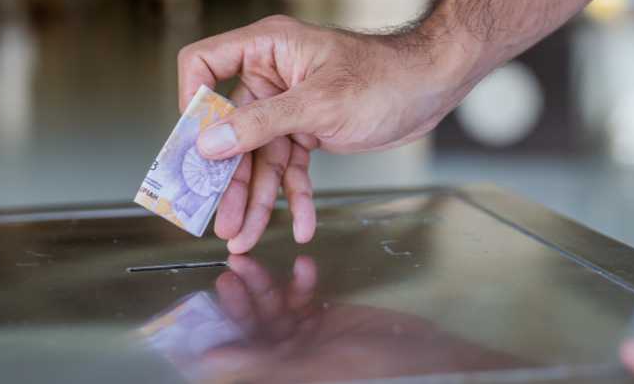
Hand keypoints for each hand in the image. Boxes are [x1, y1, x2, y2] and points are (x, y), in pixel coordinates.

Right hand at [178, 15, 477, 252]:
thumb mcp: (319, 104)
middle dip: (229, 179)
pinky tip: (300, 225)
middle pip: (231, 130)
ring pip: (261, 157)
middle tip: (220, 220)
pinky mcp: (307, 130)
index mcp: (266, 50)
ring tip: (245, 238)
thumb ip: (260, 124)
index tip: (193, 145)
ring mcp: (287, 106)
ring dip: (258, 199)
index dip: (192, 102)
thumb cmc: (383, 78)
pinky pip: (291, 167)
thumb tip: (208, 144)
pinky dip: (295, 196)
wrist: (433, 87)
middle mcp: (270, 77)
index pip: (203, 64)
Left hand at [201, 255, 519, 382]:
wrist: (423, 357)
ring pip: (274, 306)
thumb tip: (211, 361)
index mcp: (279, 372)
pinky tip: (304, 264)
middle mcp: (287, 357)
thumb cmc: (373, 371)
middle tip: (231, 266)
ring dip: (265, 282)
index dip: (222, 325)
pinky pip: (304, 296)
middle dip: (242, 296)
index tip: (210, 296)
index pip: (239, 351)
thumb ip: (261, 362)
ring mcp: (306, 337)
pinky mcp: (326, 317)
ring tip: (252, 261)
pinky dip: (300, 281)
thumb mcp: (311, 367)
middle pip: (253, 324)